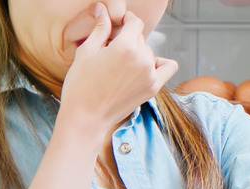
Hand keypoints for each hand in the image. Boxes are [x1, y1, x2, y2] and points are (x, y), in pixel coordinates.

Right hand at [60, 3, 177, 133]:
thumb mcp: (87, 51)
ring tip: (120, 64)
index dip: (126, 21)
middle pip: (140, 39)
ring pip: (149, 53)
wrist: (86, 117)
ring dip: (138, 54)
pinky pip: (168, 67)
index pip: (134, 22)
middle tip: (110, 51)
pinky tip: (145, 66)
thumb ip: (100, 29)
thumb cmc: (80, 85)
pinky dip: (160, 63)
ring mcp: (150, 75)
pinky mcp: (153, 88)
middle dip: (127, 40)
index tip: (118, 24)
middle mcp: (142, 59)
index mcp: (126, 47)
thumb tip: (103, 9)